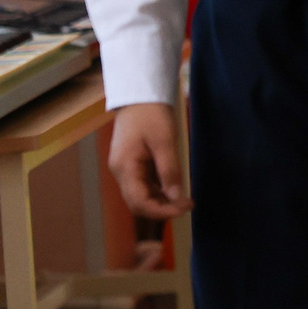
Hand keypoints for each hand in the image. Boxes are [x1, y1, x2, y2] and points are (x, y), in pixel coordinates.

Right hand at [106, 102, 189, 219]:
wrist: (139, 97)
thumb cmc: (151, 115)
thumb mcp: (165, 141)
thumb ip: (169, 170)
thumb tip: (176, 197)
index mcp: (124, 167)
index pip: (139, 202)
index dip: (163, 211)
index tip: (186, 207)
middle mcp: (120, 173)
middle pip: (138, 203)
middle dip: (162, 209)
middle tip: (187, 204)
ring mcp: (124, 170)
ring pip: (140, 196)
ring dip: (161, 202)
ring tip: (184, 198)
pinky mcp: (131, 165)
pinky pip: (142, 186)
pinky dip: (158, 191)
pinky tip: (173, 188)